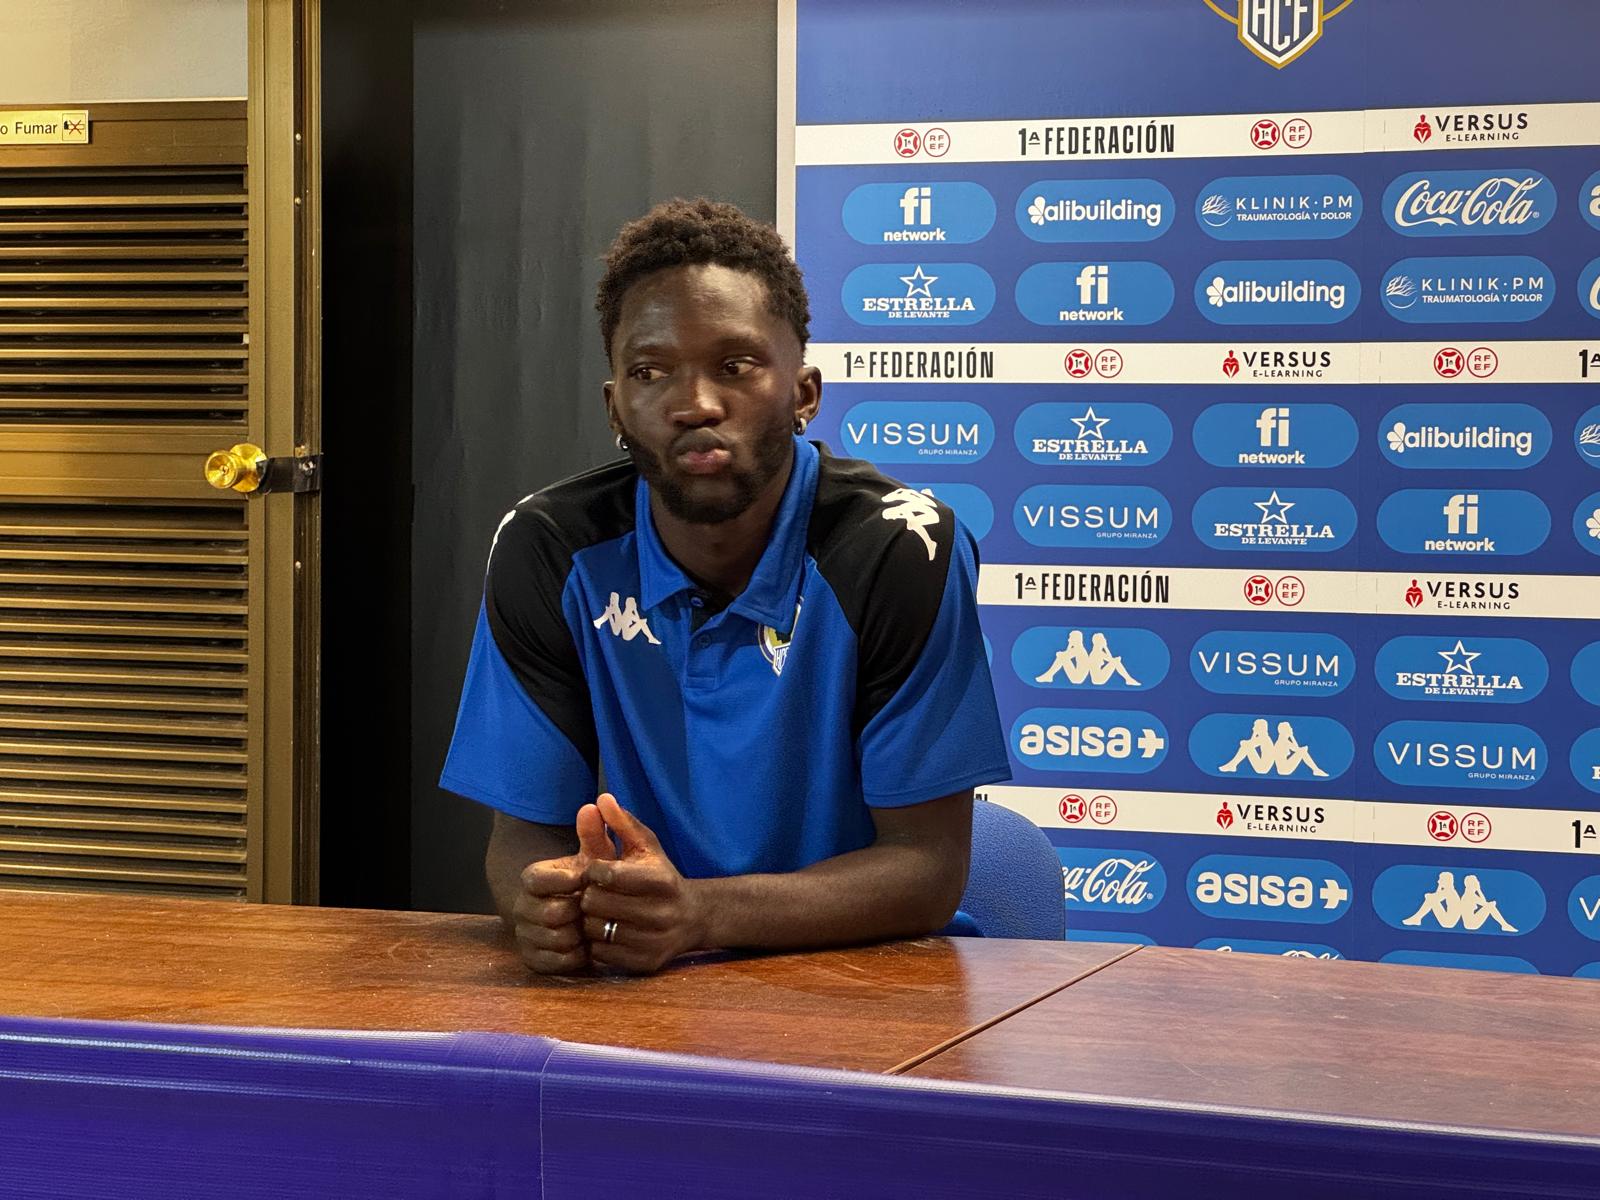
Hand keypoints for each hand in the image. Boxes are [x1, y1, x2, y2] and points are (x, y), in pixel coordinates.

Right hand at [512, 803, 614, 973]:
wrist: (581, 914)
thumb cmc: (591, 881)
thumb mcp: (595, 856)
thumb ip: (595, 834)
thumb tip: (592, 805)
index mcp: (531, 878)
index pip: (536, 878)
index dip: (565, 880)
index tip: (585, 879)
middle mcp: (521, 906)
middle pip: (552, 913)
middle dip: (579, 911)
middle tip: (591, 906)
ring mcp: (524, 934)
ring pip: (557, 939)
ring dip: (581, 934)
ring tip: (589, 925)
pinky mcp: (533, 959)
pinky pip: (559, 962)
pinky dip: (577, 955)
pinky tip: (584, 944)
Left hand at [581, 793, 706, 974]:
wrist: (695, 917)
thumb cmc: (662, 876)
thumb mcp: (647, 846)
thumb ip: (622, 823)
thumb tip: (601, 799)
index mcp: (660, 880)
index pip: (606, 874)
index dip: (594, 870)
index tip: (598, 870)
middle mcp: (660, 913)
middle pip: (594, 903)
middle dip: (589, 896)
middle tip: (595, 893)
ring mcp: (653, 941)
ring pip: (595, 930)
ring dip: (591, 921)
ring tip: (601, 912)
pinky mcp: (646, 963)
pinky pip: (601, 954)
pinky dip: (598, 943)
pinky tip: (609, 932)